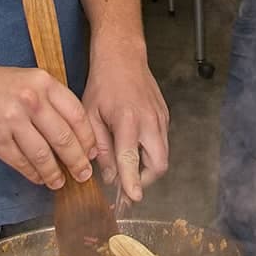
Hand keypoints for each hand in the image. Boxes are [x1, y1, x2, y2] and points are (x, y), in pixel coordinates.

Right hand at [0, 60, 99, 189]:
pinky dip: (33, 173)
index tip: (93, 153)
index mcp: (43, 83)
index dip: (88, 138)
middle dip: (78, 161)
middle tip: (84, 174)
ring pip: (44, 154)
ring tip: (60, 182)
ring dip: (55, 173)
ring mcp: (12, 119)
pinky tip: (38, 178)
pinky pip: (21, 162)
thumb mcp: (26, 82)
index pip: (77, 115)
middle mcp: (31, 99)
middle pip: (65, 138)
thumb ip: (49, 103)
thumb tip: (75, 134)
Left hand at [81, 40, 169, 202]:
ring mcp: (161, 119)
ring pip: (162, 155)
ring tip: (127, 167)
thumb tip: (107, 174)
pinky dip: (149, 152)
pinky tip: (133, 146)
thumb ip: (100, 147)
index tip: (132, 198)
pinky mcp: (165, 116)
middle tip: (127, 185)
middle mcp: (150, 122)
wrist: (123, 57)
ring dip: (147, 167)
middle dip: (144, 180)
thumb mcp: (90, 115)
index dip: (132, 182)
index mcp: (128, 121)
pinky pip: (161, 142)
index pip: (131, 159)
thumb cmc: (103, 84)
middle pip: (159, 164)